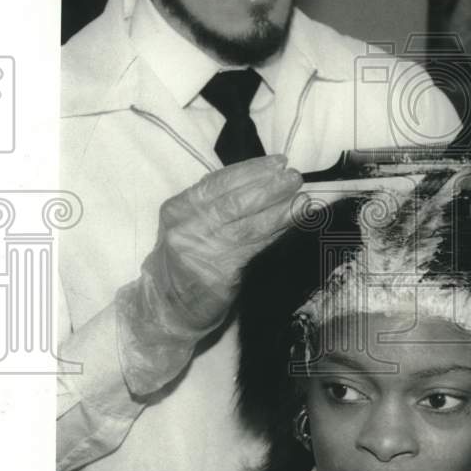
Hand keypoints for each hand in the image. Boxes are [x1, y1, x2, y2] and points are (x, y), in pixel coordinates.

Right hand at [150, 154, 303, 334]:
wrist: (167, 307)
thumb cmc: (185, 260)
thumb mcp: (188, 225)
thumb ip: (214, 203)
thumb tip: (261, 179)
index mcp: (177, 208)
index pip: (218, 182)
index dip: (251, 170)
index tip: (277, 162)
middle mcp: (186, 228)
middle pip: (234, 202)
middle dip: (269, 187)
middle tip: (294, 177)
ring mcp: (202, 252)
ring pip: (248, 225)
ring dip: (280, 211)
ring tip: (302, 200)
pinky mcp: (219, 275)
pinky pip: (254, 249)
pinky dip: (276, 235)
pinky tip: (293, 226)